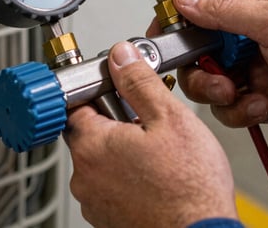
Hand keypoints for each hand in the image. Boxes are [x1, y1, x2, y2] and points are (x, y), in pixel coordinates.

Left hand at [65, 42, 237, 227]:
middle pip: (90, 131)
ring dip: (123, 152)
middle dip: (117, 122)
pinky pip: (110, 186)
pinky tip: (155, 178)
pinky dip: (127, 178)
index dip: (102, 89)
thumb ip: (139, 81)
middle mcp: (84, 176)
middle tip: (150, 126)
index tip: (121, 89)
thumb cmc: (190, 188)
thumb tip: (121, 56)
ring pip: (102, 160)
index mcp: (91, 144)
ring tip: (158, 156)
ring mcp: (93, 201)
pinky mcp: (106, 219)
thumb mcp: (170, 118)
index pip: (77, 100)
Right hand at [170, 0, 267, 141]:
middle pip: (196, 55)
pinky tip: (265, 106)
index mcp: (251, 7)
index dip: (175, 26)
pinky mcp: (260, 101)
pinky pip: (230, 110)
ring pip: (209, 86)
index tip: (158, 42)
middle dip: (200, 72)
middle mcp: (248, 39)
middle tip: (217, 79)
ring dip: (221, 95)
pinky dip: (242, 112)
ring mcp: (253, 71)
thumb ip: (226, 11)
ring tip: (244, 94)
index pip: (198, 11)